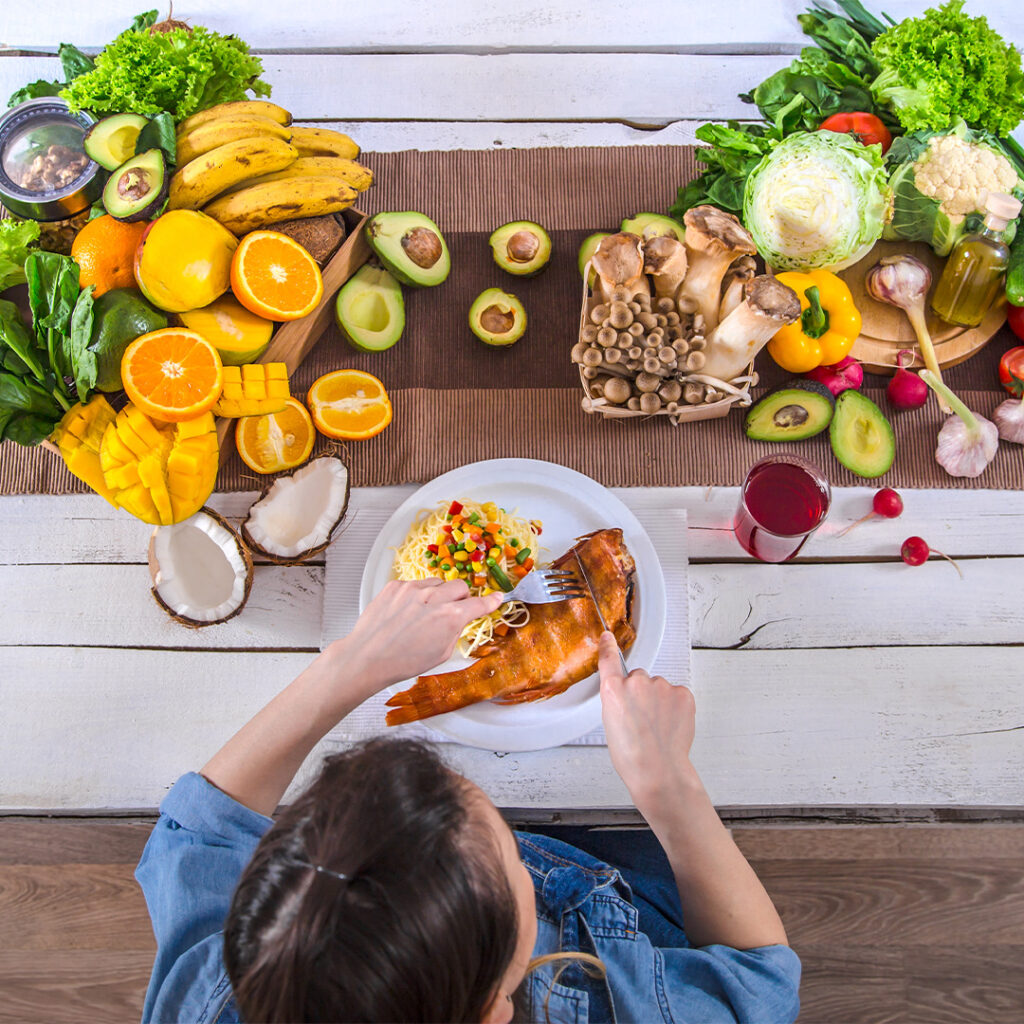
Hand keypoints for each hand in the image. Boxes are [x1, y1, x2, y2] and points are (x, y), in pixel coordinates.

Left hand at [338, 579, 503, 694]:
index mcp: (449, 617)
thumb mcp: (440, 653)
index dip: (490, 601)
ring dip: (438, 595)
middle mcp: (433, 597)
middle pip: (460, 587)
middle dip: (461, 598)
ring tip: (424, 614)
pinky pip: (415, 584)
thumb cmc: (403, 661)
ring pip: (437, 583)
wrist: (367, 657)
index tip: (496, 597)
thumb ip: (455, 630)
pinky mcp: (395, 586)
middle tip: (452, 611)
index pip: (478, 603)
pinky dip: (417, 595)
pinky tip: (407, 612)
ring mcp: (412, 588)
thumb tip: (461, 618)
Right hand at [598, 631, 697, 808]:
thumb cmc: (632, 756)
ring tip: (657, 727)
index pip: (609, 659)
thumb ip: (617, 701)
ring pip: (659, 687)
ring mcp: (662, 687)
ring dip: (659, 701)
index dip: (608, 646)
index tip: (608, 637)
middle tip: (642, 718)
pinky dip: (675, 706)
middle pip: (638, 677)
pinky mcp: (682, 694)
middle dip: (641, 693)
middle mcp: (636, 683)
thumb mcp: (610, 725)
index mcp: (613, 690)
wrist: (658, 771)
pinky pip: (677, 694)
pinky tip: (670, 724)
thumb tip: (628, 696)